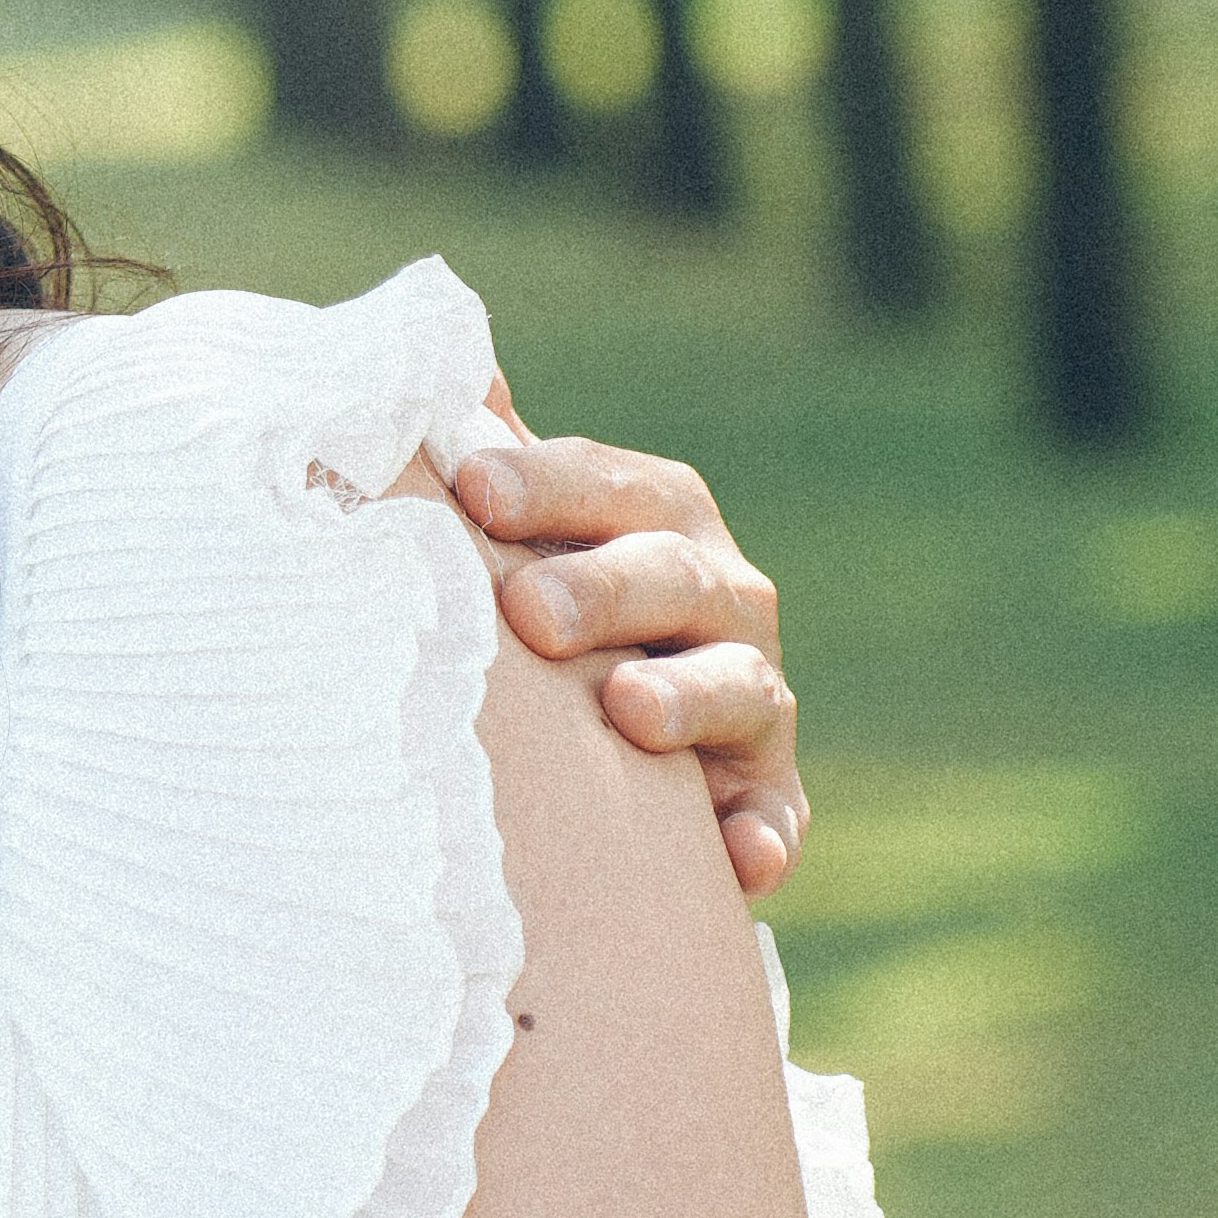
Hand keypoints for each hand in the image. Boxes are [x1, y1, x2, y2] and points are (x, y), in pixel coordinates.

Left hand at [451, 403, 803, 889]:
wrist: (605, 748)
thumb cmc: (539, 610)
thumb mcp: (517, 532)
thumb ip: (488, 457)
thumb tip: (440, 359)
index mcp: (659, 520)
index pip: (612, 485)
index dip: (546, 484)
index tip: (473, 487)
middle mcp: (722, 599)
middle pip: (674, 576)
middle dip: (604, 588)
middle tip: (527, 612)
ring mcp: (752, 699)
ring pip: (737, 686)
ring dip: (686, 698)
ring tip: (624, 710)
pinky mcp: (764, 799)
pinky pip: (776, 817)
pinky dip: (764, 835)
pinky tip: (741, 858)